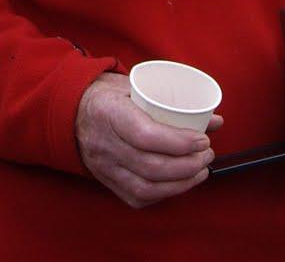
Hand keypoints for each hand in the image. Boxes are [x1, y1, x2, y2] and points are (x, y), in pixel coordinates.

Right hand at [75, 72, 220, 207]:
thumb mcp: (136, 86)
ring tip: (200, 171)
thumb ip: (173, 102)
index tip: (202, 140)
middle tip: (207, 154)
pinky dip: (163, 195)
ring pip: (145, 188)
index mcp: (109, 112)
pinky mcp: (106, 181)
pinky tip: (180, 184)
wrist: (70, 112)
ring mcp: (104, 166)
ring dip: (180, 184)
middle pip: (150, 166)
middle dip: (187, 165)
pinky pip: (136, 198)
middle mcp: (104, 143)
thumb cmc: (109, 95)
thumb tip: (214, 120)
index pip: (145, 135)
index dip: (178, 142)